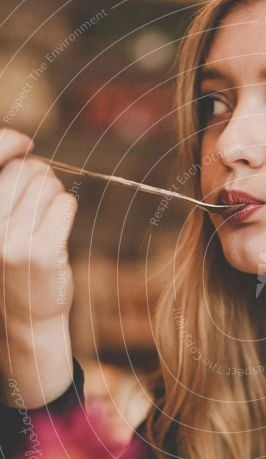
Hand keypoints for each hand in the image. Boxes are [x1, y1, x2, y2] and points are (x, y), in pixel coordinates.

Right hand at [0, 128, 78, 406]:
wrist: (25, 317)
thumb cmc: (11, 264)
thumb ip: (4, 191)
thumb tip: (22, 147)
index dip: (10, 141)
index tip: (24, 143)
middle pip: (24, 169)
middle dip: (38, 174)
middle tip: (41, 194)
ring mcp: (13, 240)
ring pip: (48, 185)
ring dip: (53, 195)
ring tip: (45, 218)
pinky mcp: (42, 252)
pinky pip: (65, 204)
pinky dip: (65, 209)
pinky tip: (57, 228)